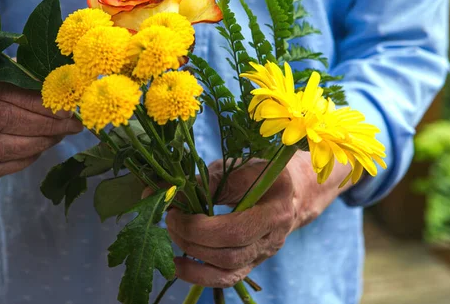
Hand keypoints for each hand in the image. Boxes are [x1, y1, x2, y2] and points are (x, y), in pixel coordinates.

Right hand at [0, 51, 82, 178]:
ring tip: (56, 138)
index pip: (2, 88)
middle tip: (69, 127)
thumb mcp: (15, 65)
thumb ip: (35, 78)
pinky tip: (37, 152)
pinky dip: (17, 163)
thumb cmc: (1, 76)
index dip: (37, 103)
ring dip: (32, 146)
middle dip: (41, 126)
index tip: (66, 110)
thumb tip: (70, 95)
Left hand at [166, 153, 351, 287]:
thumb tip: (160, 191)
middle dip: (191, 240)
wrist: (289, 190)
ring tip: (172, 236)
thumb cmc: (258, 174)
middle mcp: (273, 238)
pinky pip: (225, 279)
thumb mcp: (234, 169)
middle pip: (229, 255)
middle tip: (169, 220)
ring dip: (192, 258)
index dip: (198, 228)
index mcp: (275, 209)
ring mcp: (263, 255)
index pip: (235, 231)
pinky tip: (177, 264)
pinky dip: (197, 275)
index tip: (174, 211)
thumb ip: (202, 182)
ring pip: (226, 272)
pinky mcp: (251, 264)